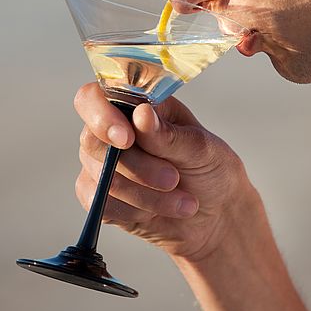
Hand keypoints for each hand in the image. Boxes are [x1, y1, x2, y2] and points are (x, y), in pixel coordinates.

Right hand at [74, 83, 256, 260]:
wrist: (216, 213)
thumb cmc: (211, 168)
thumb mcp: (201, 148)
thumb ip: (168, 134)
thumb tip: (141, 114)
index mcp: (138, 103)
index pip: (93, 96)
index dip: (102, 115)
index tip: (127, 138)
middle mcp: (114, 128)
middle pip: (93, 141)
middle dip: (137, 166)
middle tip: (173, 179)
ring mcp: (103, 162)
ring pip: (101, 177)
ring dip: (146, 195)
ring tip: (183, 199)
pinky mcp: (100, 196)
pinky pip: (101, 205)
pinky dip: (136, 211)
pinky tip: (162, 210)